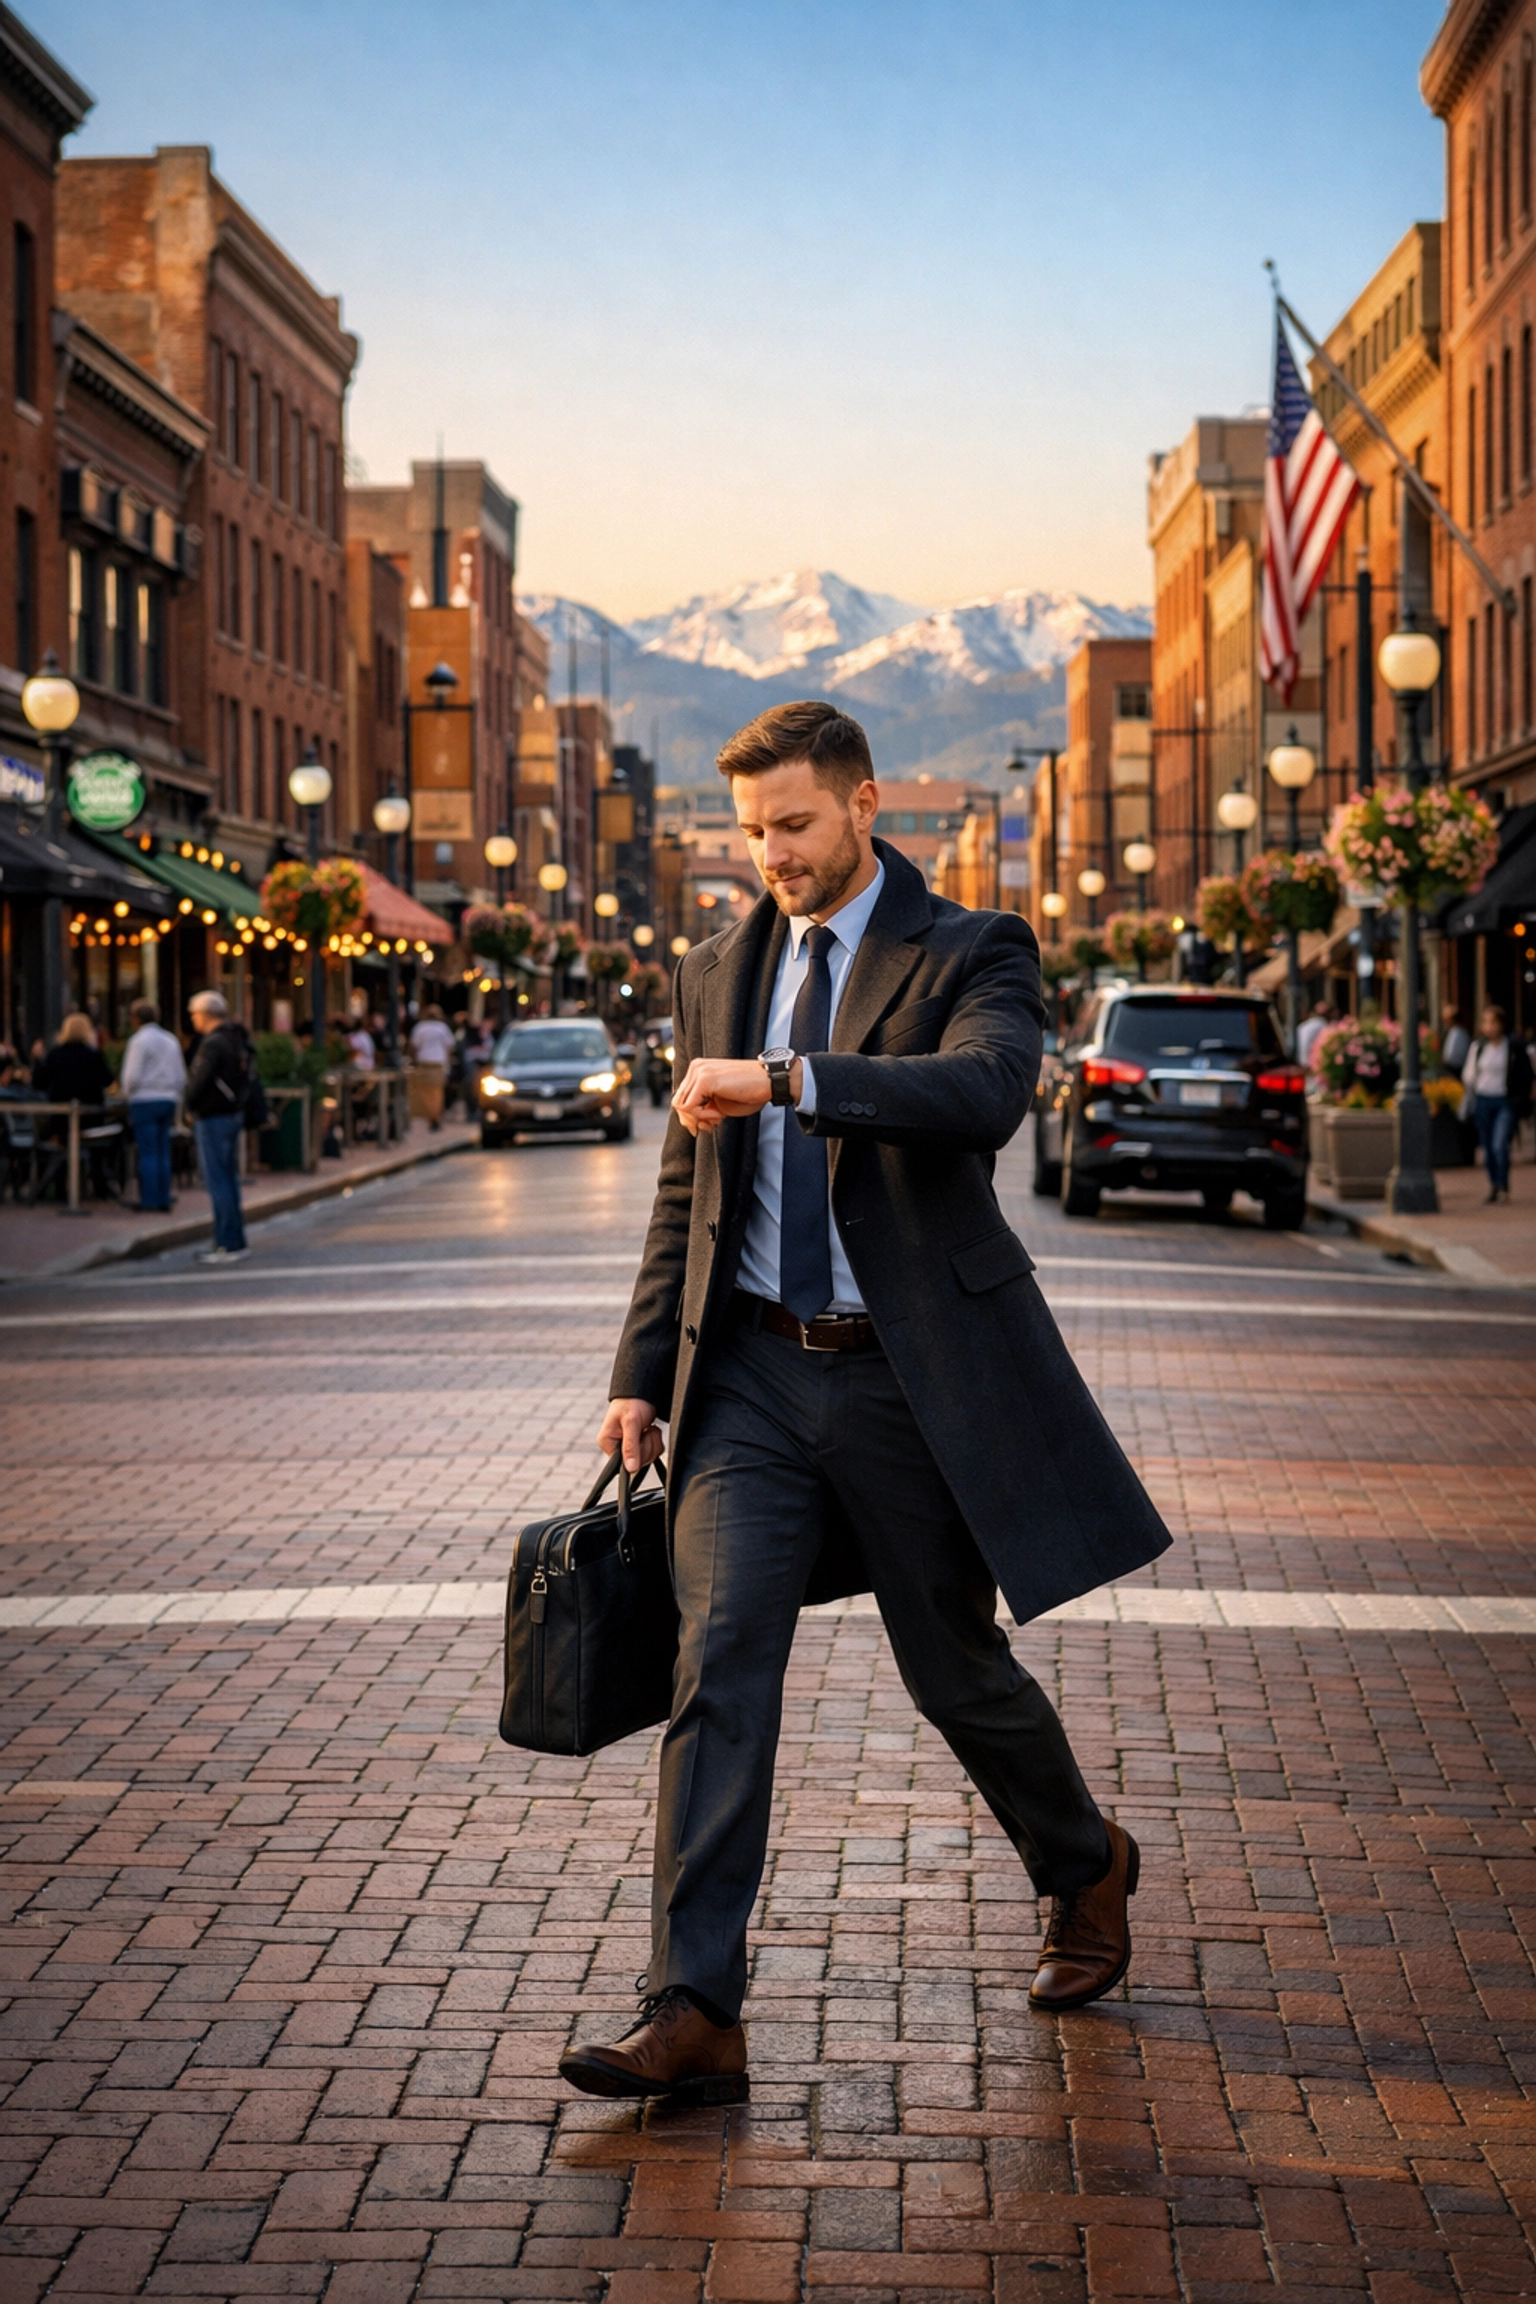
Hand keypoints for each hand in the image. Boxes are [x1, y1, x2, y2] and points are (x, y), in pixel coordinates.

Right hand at [598, 1397, 663, 1473]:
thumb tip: (630, 1469)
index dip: (636, 1455)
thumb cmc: (632, 1401)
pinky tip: (650, 1430)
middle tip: (644, 1429)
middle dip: (646, 1445)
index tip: (640, 1438)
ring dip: (652, 1442)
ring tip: (647, 1427)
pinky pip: (653, 1453)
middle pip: (638, 1462)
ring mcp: (628, 1447)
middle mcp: (616, 1447)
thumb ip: (630, 1446)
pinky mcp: (639, 1445)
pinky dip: (656, 1441)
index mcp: (608, 1443)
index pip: (622, 1464)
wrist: (642, 1391)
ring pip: (647, 1458)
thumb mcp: (631, 1422)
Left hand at [672, 1056, 800, 1134]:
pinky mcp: (705, 1079)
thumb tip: (688, 1123)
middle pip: (678, 1101)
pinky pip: (690, 1107)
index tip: (708, 1123)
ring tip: (718, 1117)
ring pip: (681, 1105)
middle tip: (712, 1124)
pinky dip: (703, 1116)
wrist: (769, 1081)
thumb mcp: (720, 1102)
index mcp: (698, 1069)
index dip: (692, 1116)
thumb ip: (703, 1108)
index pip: (682, 1097)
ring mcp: (699, 1071)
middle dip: (693, 1119)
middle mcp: (696, 1067)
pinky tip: (719, 1114)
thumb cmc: (750, 1092)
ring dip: (699, 1118)